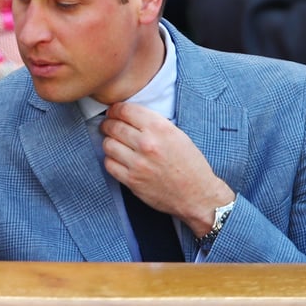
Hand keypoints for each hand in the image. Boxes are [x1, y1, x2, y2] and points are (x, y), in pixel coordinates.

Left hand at [101, 102, 233, 236]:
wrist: (197, 195)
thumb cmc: (190, 164)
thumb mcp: (177, 135)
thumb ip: (153, 124)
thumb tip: (129, 116)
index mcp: (160, 128)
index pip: (125, 110)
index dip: (116, 110)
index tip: (114, 112)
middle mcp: (147, 144)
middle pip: (113, 126)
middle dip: (108, 124)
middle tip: (109, 126)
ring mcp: (138, 163)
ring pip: (108, 144)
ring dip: (109, 142)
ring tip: (114, 142)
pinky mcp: (132, 180)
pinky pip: (109, 164)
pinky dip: (111, 160)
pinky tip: (117, 158)